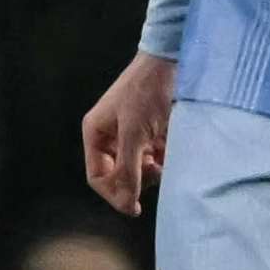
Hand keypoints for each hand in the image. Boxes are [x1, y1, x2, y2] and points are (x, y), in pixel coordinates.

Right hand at [83, 51, 177, 212]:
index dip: (115, 194)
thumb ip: (129, 170)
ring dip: (154, 169)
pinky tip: (173, 148)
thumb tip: (126, 204)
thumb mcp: (136, 134)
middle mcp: (110, 135)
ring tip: (166, 158)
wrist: (172, 61)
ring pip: (139, 166)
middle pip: (119, 174)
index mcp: (96, 134)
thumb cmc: (147, 93)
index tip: (135, 208)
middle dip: (137, 179)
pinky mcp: (152, 129)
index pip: (98, 177)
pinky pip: (155, 154)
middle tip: (156, 172)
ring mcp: (131, 132)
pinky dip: (165, 156)